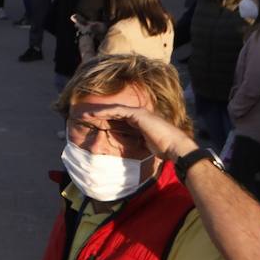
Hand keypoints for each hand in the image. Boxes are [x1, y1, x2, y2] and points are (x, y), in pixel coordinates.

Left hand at [81, 103, 197, 162]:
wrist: (175, 147)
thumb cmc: (164, 149)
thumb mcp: (146, 145)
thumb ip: (137, 142)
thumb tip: (128, 150)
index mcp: (140, 121)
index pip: (119, 118)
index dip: (106, 119)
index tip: (93, 123)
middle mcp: (139, 114)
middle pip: (114, 111)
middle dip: (99, 113)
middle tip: (84, 115)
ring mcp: (138, 112)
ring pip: (114, 109)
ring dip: (98, 111)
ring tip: (85, 114)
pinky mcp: (137, 114)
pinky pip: (117, 111)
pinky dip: (105, 112)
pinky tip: (94, 114)